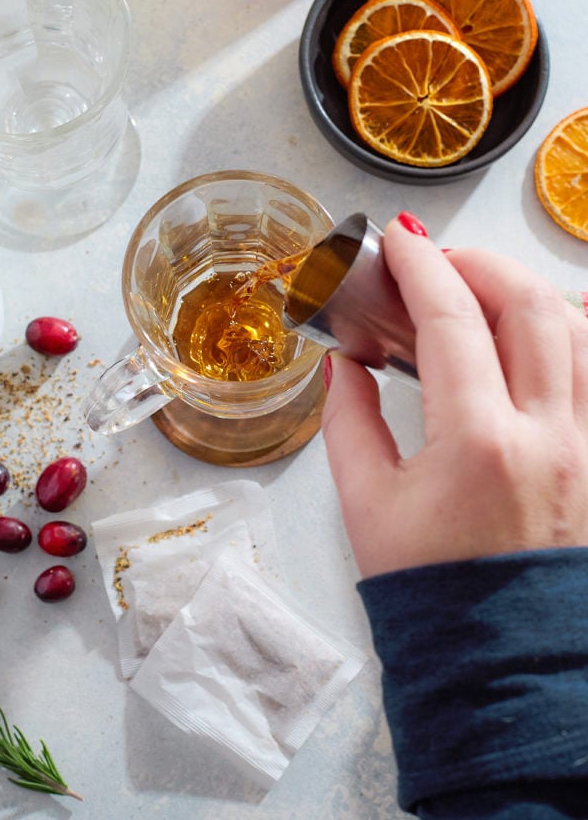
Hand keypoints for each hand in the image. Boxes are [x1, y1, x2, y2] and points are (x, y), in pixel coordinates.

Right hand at [322, 215, 587, 577]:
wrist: (500, 664)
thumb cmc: (435, 595)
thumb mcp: (367, 504)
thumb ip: (348, 421)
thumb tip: (343, 365)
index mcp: (478, 444)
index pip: (451, 318)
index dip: (421, 265)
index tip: (400, 243)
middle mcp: (547, 437)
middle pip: (531, 306)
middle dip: (481, 264)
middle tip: (440, 262)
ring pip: (581, 330)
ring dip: (531, 293)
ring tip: (487, 294)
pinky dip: (572, 336)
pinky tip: (540, 335)